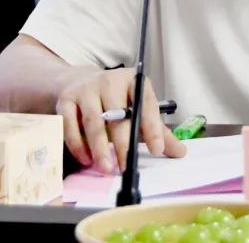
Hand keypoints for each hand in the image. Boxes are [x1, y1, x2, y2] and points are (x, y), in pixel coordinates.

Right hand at [54, 67, 185, 172]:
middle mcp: (110, 81)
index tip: (157, 150)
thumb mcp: (138, 112)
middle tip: (126, 167)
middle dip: (122, 143)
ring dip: (100, 148)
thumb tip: (181, 152)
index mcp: (134, 81)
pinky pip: (69, 124)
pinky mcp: (66, 99)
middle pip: (118, 115)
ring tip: (107, 168)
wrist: (82, 84)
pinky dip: (77, 144)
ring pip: (93, 121)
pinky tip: (86, 159)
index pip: (146, 103)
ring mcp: (86, 89)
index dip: (152, 127)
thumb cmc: (116, 103)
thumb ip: (158, 132)